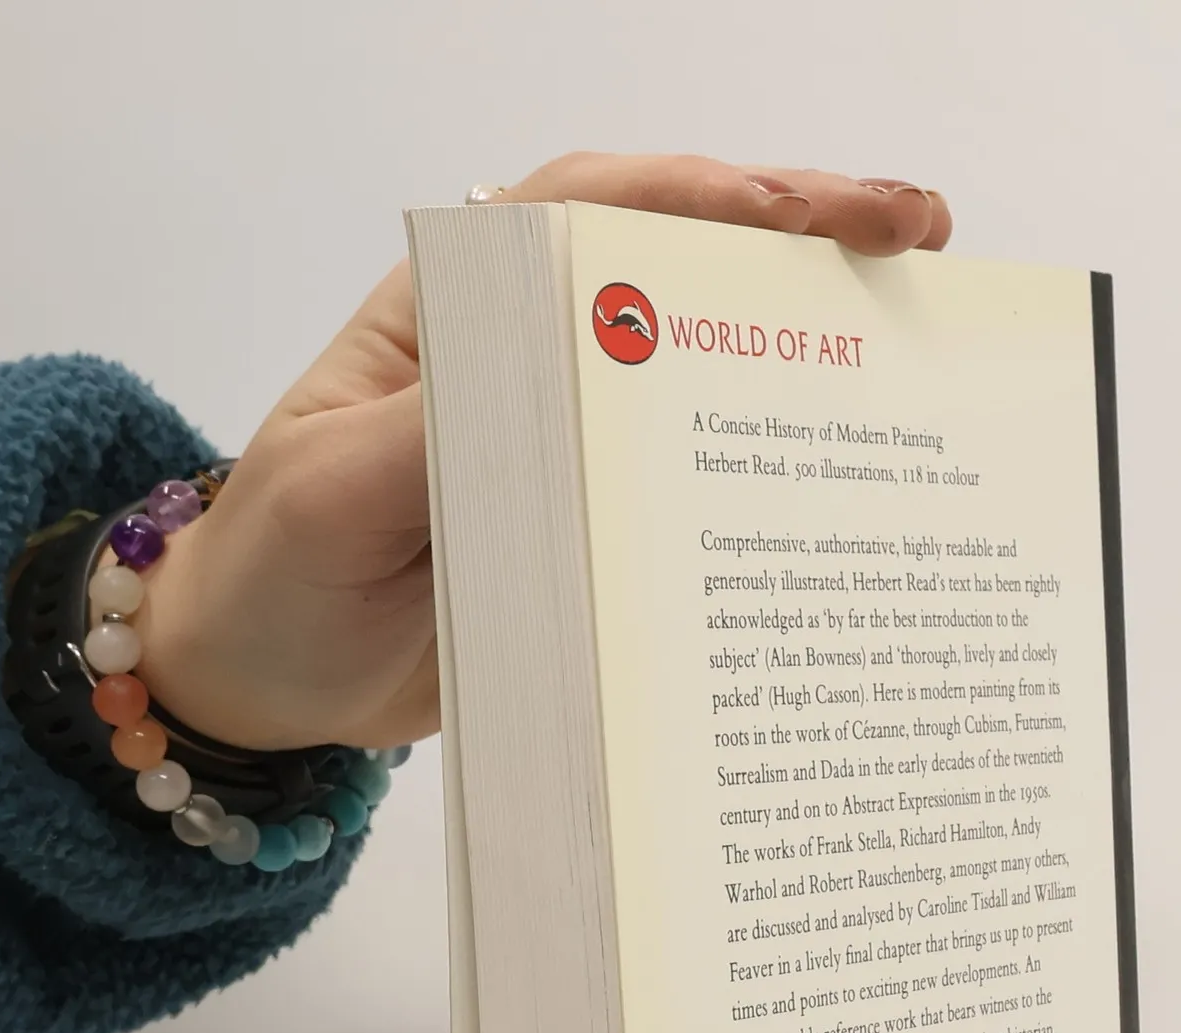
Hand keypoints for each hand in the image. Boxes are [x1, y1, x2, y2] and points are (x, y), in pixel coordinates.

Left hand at [139, 154, 952, 751]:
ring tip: (919, 333)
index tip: (811, 215)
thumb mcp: (333, 494)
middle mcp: (524, 362)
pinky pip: (690, 485)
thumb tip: (562, 394)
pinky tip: (847, 474)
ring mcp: (566, 444)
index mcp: (455, 319)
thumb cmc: (272, 573)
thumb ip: (435, 440)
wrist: (259, 682)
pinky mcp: (590, 526)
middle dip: (801, 242)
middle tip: (921, 241)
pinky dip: (768, 473)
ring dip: (808, 346)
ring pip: (701, 368)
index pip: (588, 217)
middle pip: (675, 271)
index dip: (705, 201)